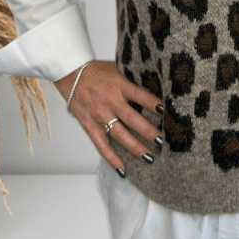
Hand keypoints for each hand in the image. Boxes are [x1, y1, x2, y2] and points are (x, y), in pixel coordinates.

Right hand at [55, 61, 163, 175]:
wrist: (71, 74)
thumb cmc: (99, 72)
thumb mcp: (118, 69)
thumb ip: (134, 79)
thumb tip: (158, 88)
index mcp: (119, 84)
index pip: (140, 95)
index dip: (153, 104)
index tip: (167, 112)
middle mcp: (109, 101)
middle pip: (132, 119)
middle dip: (148, 131)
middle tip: (163, 141)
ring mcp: (99, 115)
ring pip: (119, 134)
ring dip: (135, 147)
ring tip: (149, 157)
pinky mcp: (90, 126)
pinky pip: (101, 145)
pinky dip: (111, 159)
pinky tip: (123, 170)